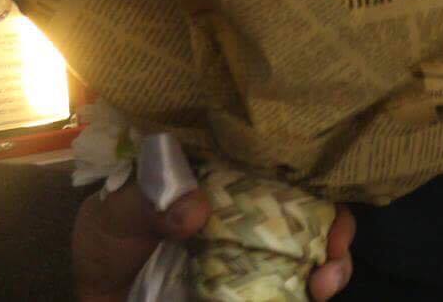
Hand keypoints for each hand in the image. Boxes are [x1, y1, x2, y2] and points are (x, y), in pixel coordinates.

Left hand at [74, 181, 356, 301]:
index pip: (279, 155)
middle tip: (337, 243)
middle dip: (336, 218)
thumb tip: (195, 209)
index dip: (310, 162)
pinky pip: (296, 278)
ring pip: (317, 239)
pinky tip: (316, 290)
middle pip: (314, 198)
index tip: (323, 182)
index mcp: (225, 170)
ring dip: (335, 256)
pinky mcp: (259, 280)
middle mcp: (254, 202)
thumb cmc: (109, 242)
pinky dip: (316, 282)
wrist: (105, 299)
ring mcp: (259, 244)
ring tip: (327, 280)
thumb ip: (147, 202)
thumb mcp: (114, 213)